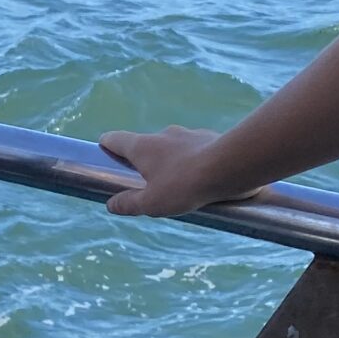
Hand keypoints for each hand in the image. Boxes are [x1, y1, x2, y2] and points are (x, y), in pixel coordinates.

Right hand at [99, 125, 231, 218]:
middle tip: (151, 185)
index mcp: (143, 146)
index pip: (114, 139)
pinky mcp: (212, 137)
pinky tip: (206, 180)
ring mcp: (189, 133)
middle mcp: (163, 134)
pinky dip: (196, 161)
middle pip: (146, 145)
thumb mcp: (151, 203)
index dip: (107, 147)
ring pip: (174, 147)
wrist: (231, 166)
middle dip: (145, 163)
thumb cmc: (184, 185)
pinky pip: (197, 150)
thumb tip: (111, 204)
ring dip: (174, 162)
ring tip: (184, 186)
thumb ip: (128, 204)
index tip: (106, 158)